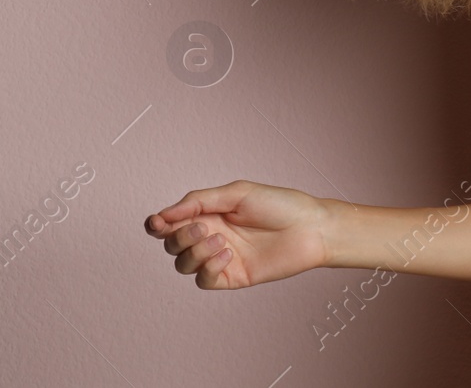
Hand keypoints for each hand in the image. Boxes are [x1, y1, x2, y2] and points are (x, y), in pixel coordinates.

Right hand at [145, 180, 330, 289]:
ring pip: (183, 264)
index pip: (170, 223)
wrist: (310, 228)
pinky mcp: (232, 276)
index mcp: (209, 214)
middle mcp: (211, 236)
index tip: (157, 223)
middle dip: (180, 237)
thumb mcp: (237, 193)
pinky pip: (204, 280)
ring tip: (221, 241)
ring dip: (195, 252)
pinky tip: (228, 254)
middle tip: (203, 228)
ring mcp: (220, 258)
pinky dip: (208, 268)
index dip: (157, 225)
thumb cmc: (280, 204)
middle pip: (172, 245)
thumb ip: (199, 201)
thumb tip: (164, 214)